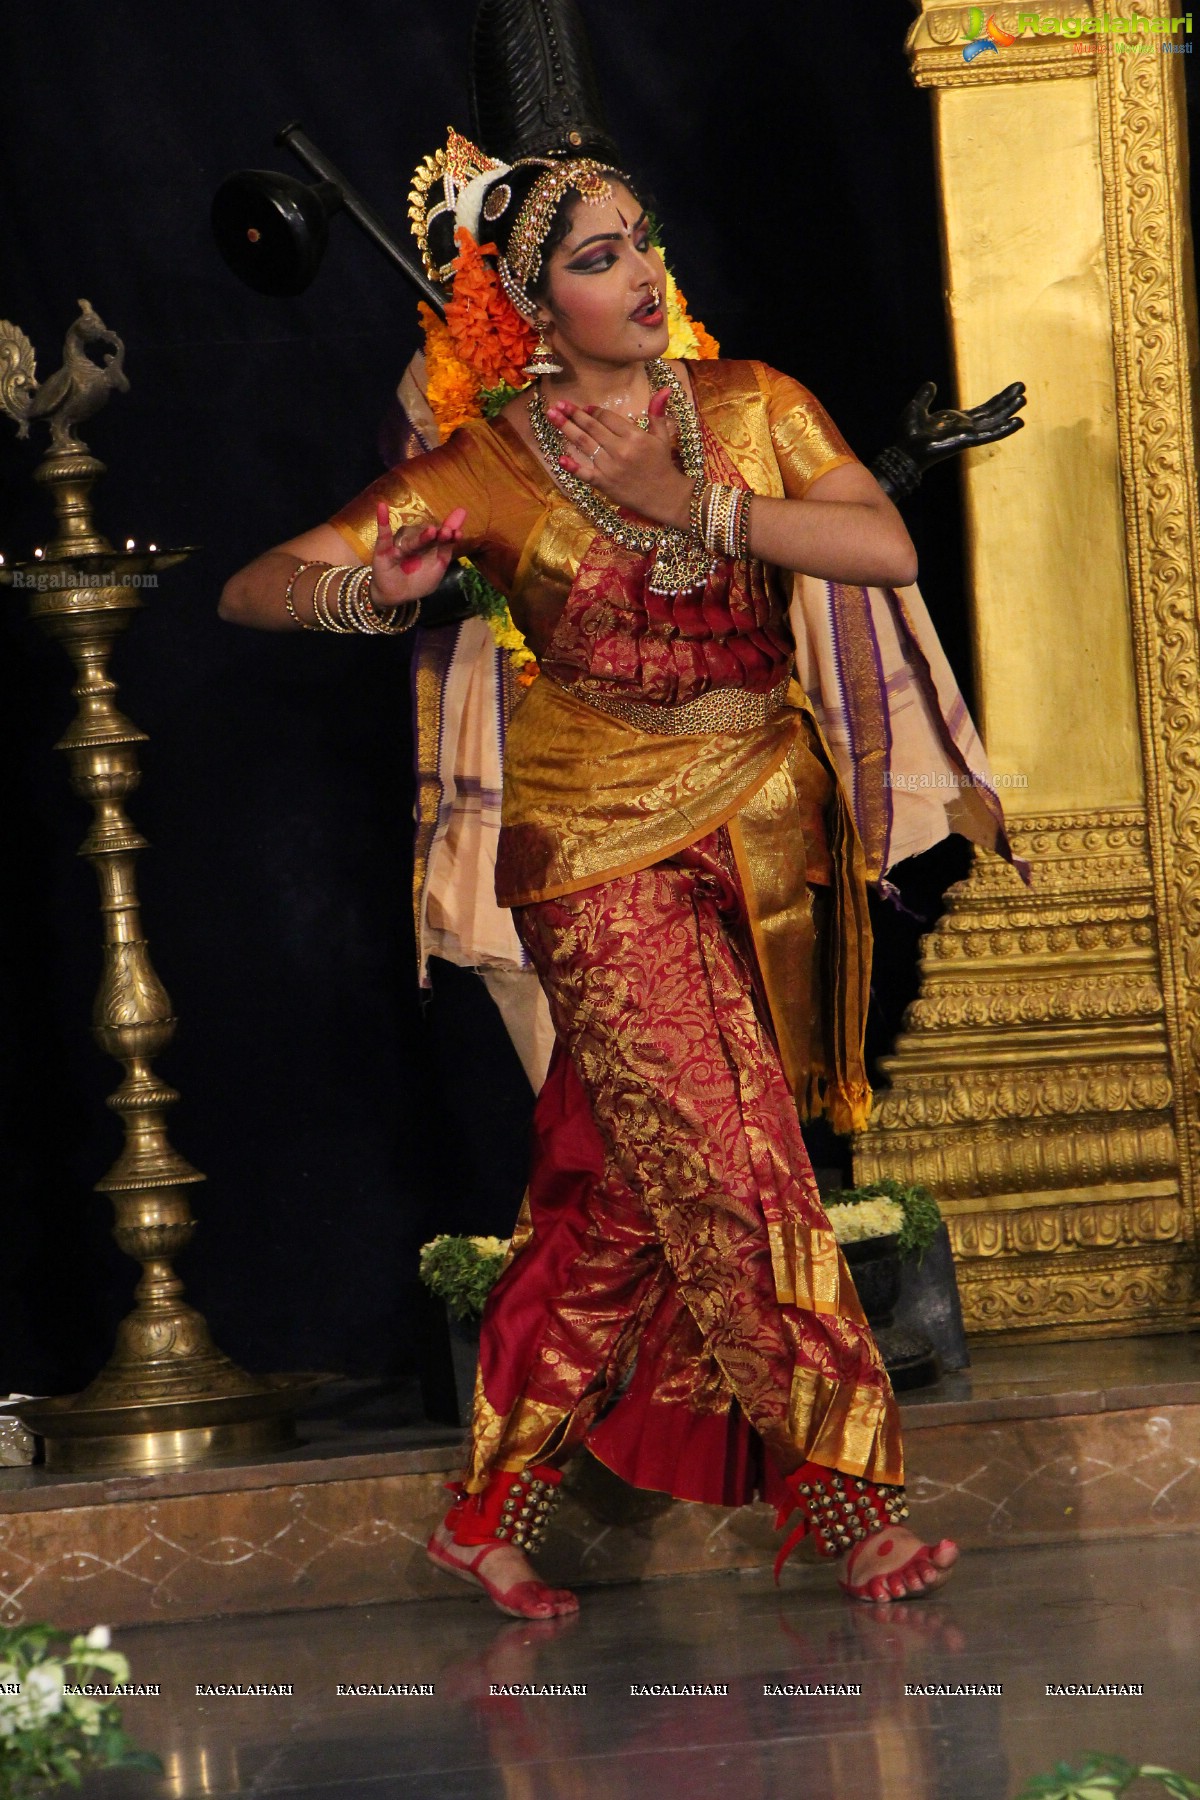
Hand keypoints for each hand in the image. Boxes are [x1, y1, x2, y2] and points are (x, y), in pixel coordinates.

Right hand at [370, 500, 466, 605]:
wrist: (396, 597)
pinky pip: (383, 536)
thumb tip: (458, 531)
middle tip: (446, 532)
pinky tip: (382, 507)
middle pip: (426, 536)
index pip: (439, 538)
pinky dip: (382, 521)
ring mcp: (399, 545)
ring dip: (420, 536)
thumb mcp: (436, 569)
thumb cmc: (417, 582)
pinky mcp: (383, 550)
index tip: (458, 533)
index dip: (448, 534)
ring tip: (431, 532)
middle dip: (436, 535)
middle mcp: (415, 543)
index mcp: (428, 547)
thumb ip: (446, 551)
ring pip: (410, 539)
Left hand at [546, 390, 693, 527]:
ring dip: (566, 429)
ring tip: (552, 416)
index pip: (607, 418)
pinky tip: (559, 459)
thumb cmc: (662, 464)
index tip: (585, 407)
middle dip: (573, 414)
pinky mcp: (604, 484)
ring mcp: (610, 467)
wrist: (664, 496)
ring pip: (585, 444)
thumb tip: (665, 388)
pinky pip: (585, 473)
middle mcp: (620, 449)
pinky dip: (572, 467)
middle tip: (558, 404)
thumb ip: (658, 412)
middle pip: (592, 427)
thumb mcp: (662, 436)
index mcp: (634, 436)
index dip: (594, 411)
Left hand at [899, 379, 1025, 469]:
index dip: (999, 399)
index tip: (1013, 389)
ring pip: (994, 422)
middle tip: (1023, 389)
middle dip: (1007, 401)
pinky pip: (989, 435)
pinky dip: (1004, 429)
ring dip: (1008, 411)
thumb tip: (931, 384)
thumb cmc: (908, 435)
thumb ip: (925, 396)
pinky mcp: (967, 440)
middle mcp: (965, 427)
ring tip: (1023, 400)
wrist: (904, 450)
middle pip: (992, 413)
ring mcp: (967, 434)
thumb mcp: (917, 408)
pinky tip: (1018, 422)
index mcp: (956, 420)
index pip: (984, 409)